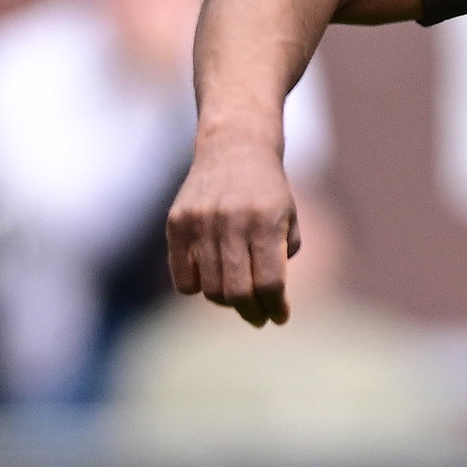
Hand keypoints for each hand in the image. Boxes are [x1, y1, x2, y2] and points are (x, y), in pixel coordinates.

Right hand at [164, 139, 296, 325]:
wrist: (234, 148)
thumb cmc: (267, 192)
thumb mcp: (289, 219)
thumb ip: (282, 259)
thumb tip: (269, 302)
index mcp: (266, 222)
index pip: (269, 283)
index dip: (276, 308)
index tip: (280, 317)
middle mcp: (231, 222)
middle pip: (238, 292)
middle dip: (252, 312)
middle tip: (258, 317)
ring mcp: (200, 222)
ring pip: (210, 289)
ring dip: (226, 301)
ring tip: (237, 295)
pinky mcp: (177, 223)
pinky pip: (183, 279)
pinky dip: (197, 288)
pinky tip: (210, 278)